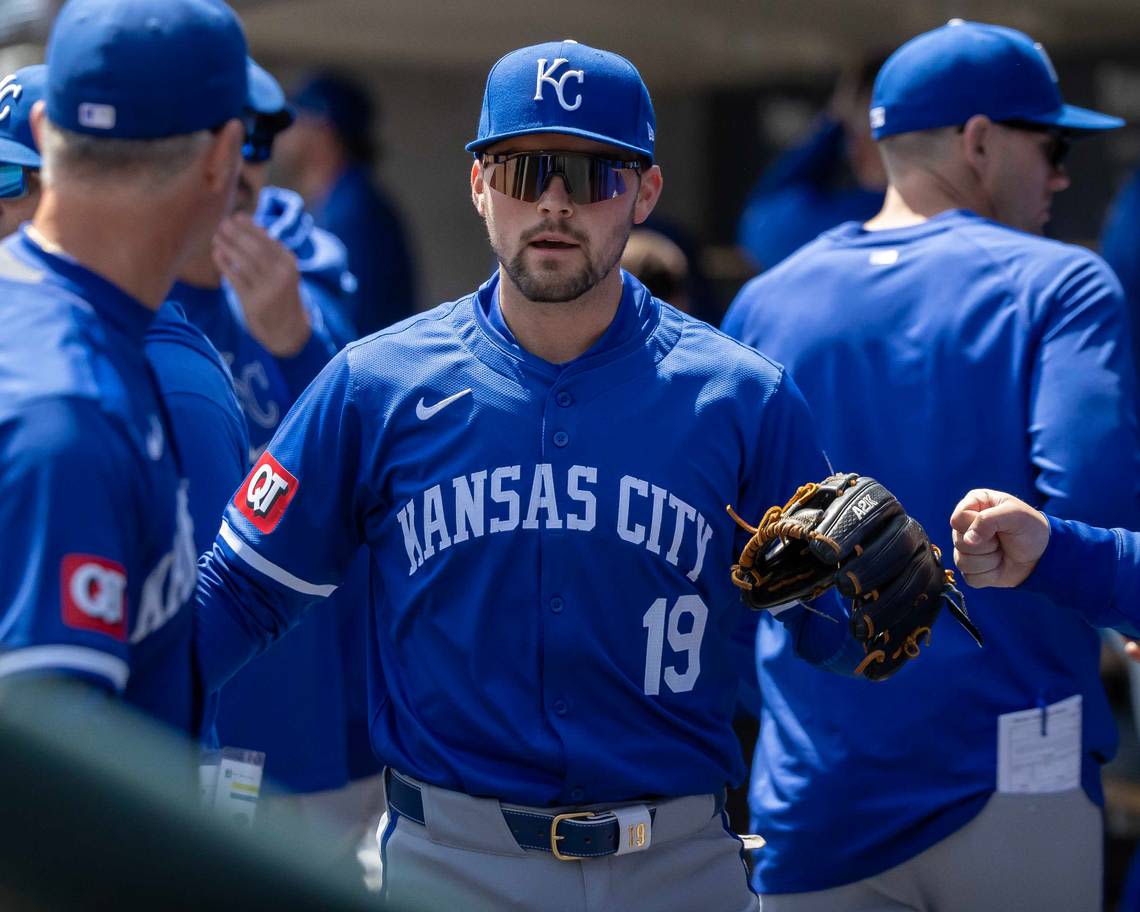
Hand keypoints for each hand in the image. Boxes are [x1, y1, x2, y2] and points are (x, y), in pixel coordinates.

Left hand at [213, 213, 310, 356]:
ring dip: (228, 247)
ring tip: (217, 237)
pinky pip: (235, 278)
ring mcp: (267, 290)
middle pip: (255, 249)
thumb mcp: (284, 271)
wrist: (286, 327)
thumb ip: (271, 251)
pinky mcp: (253, 302)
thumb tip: (252, 224)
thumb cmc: (281, 292)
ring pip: (243, 263)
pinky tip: (217, 254)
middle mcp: (280, 276)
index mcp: (289, 264)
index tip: (237, 216)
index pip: (268, 240)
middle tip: (223, 223)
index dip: (251, 227)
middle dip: (238, 234)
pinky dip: (224, 264)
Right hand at [950, 489, 1050, 588]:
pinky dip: (989, 575)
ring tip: (1002, 552)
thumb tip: (967, 540)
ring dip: (989, 561)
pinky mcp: (971, 568)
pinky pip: (969, 577)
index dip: (975, 526)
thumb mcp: (1015, 515)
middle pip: (959, 541)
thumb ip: (988, 520)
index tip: (997, 527)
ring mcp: (966, 548)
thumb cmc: (1030, 529)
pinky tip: (999, 565)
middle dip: (986, 545)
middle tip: (1002, 540)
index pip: (957, 519)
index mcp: (973, 505)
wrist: (1043, 556)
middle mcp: (966, 526)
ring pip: (962, 561)